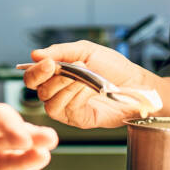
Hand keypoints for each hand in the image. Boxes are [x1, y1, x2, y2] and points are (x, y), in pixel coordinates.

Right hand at [22, 41, 156, 128]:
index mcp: (57, 73)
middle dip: (52, 78)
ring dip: (67, 86)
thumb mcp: (87, 51)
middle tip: (67, 70)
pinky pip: (65, 110)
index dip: (35, 70)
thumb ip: (60, 51)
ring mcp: (67, 106)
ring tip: (85, 78)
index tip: (47, 63)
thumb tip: (35, 54)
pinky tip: (89, 90)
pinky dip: (76, 96)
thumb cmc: (114, 67)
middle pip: (38, 89)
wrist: (136, 84)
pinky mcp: (77, 119)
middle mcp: (58, 90)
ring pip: (49, 100)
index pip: (33, 75)